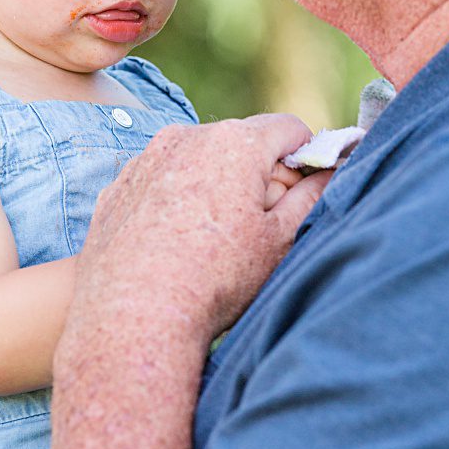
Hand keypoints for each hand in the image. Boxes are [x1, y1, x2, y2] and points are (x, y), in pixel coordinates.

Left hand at [76, 115, 330, 340]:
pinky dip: (177, 200)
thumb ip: (312, 196)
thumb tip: (330, 172)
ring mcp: (146, 160)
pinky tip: (179, 243)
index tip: (305, 192)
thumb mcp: (280, 241)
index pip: (290, 129)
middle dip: (261, 172)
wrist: (133, 319)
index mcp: (235, 143)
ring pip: (200, 159)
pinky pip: (162, 180)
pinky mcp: (119, 187)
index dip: (307, 158)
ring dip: (218, 184)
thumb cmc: (215, 279)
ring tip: (216, 239)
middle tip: (263, 224)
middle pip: (243, 141)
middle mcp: (187, 137)